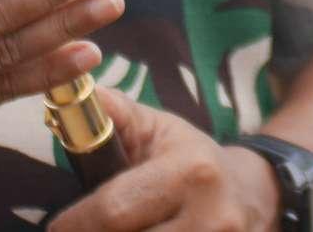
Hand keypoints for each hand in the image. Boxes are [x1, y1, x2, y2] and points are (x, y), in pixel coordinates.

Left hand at [47, 92, 279, 231]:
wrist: (255, 194)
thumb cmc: (193, 160)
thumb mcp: (160, 129)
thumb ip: (117, 116)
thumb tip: (78, 94)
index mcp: (191, 173)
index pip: (113, 210)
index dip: (75, 223)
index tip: (57, 227)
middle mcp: (210, 218)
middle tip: (80, 229)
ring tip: (114, 229)